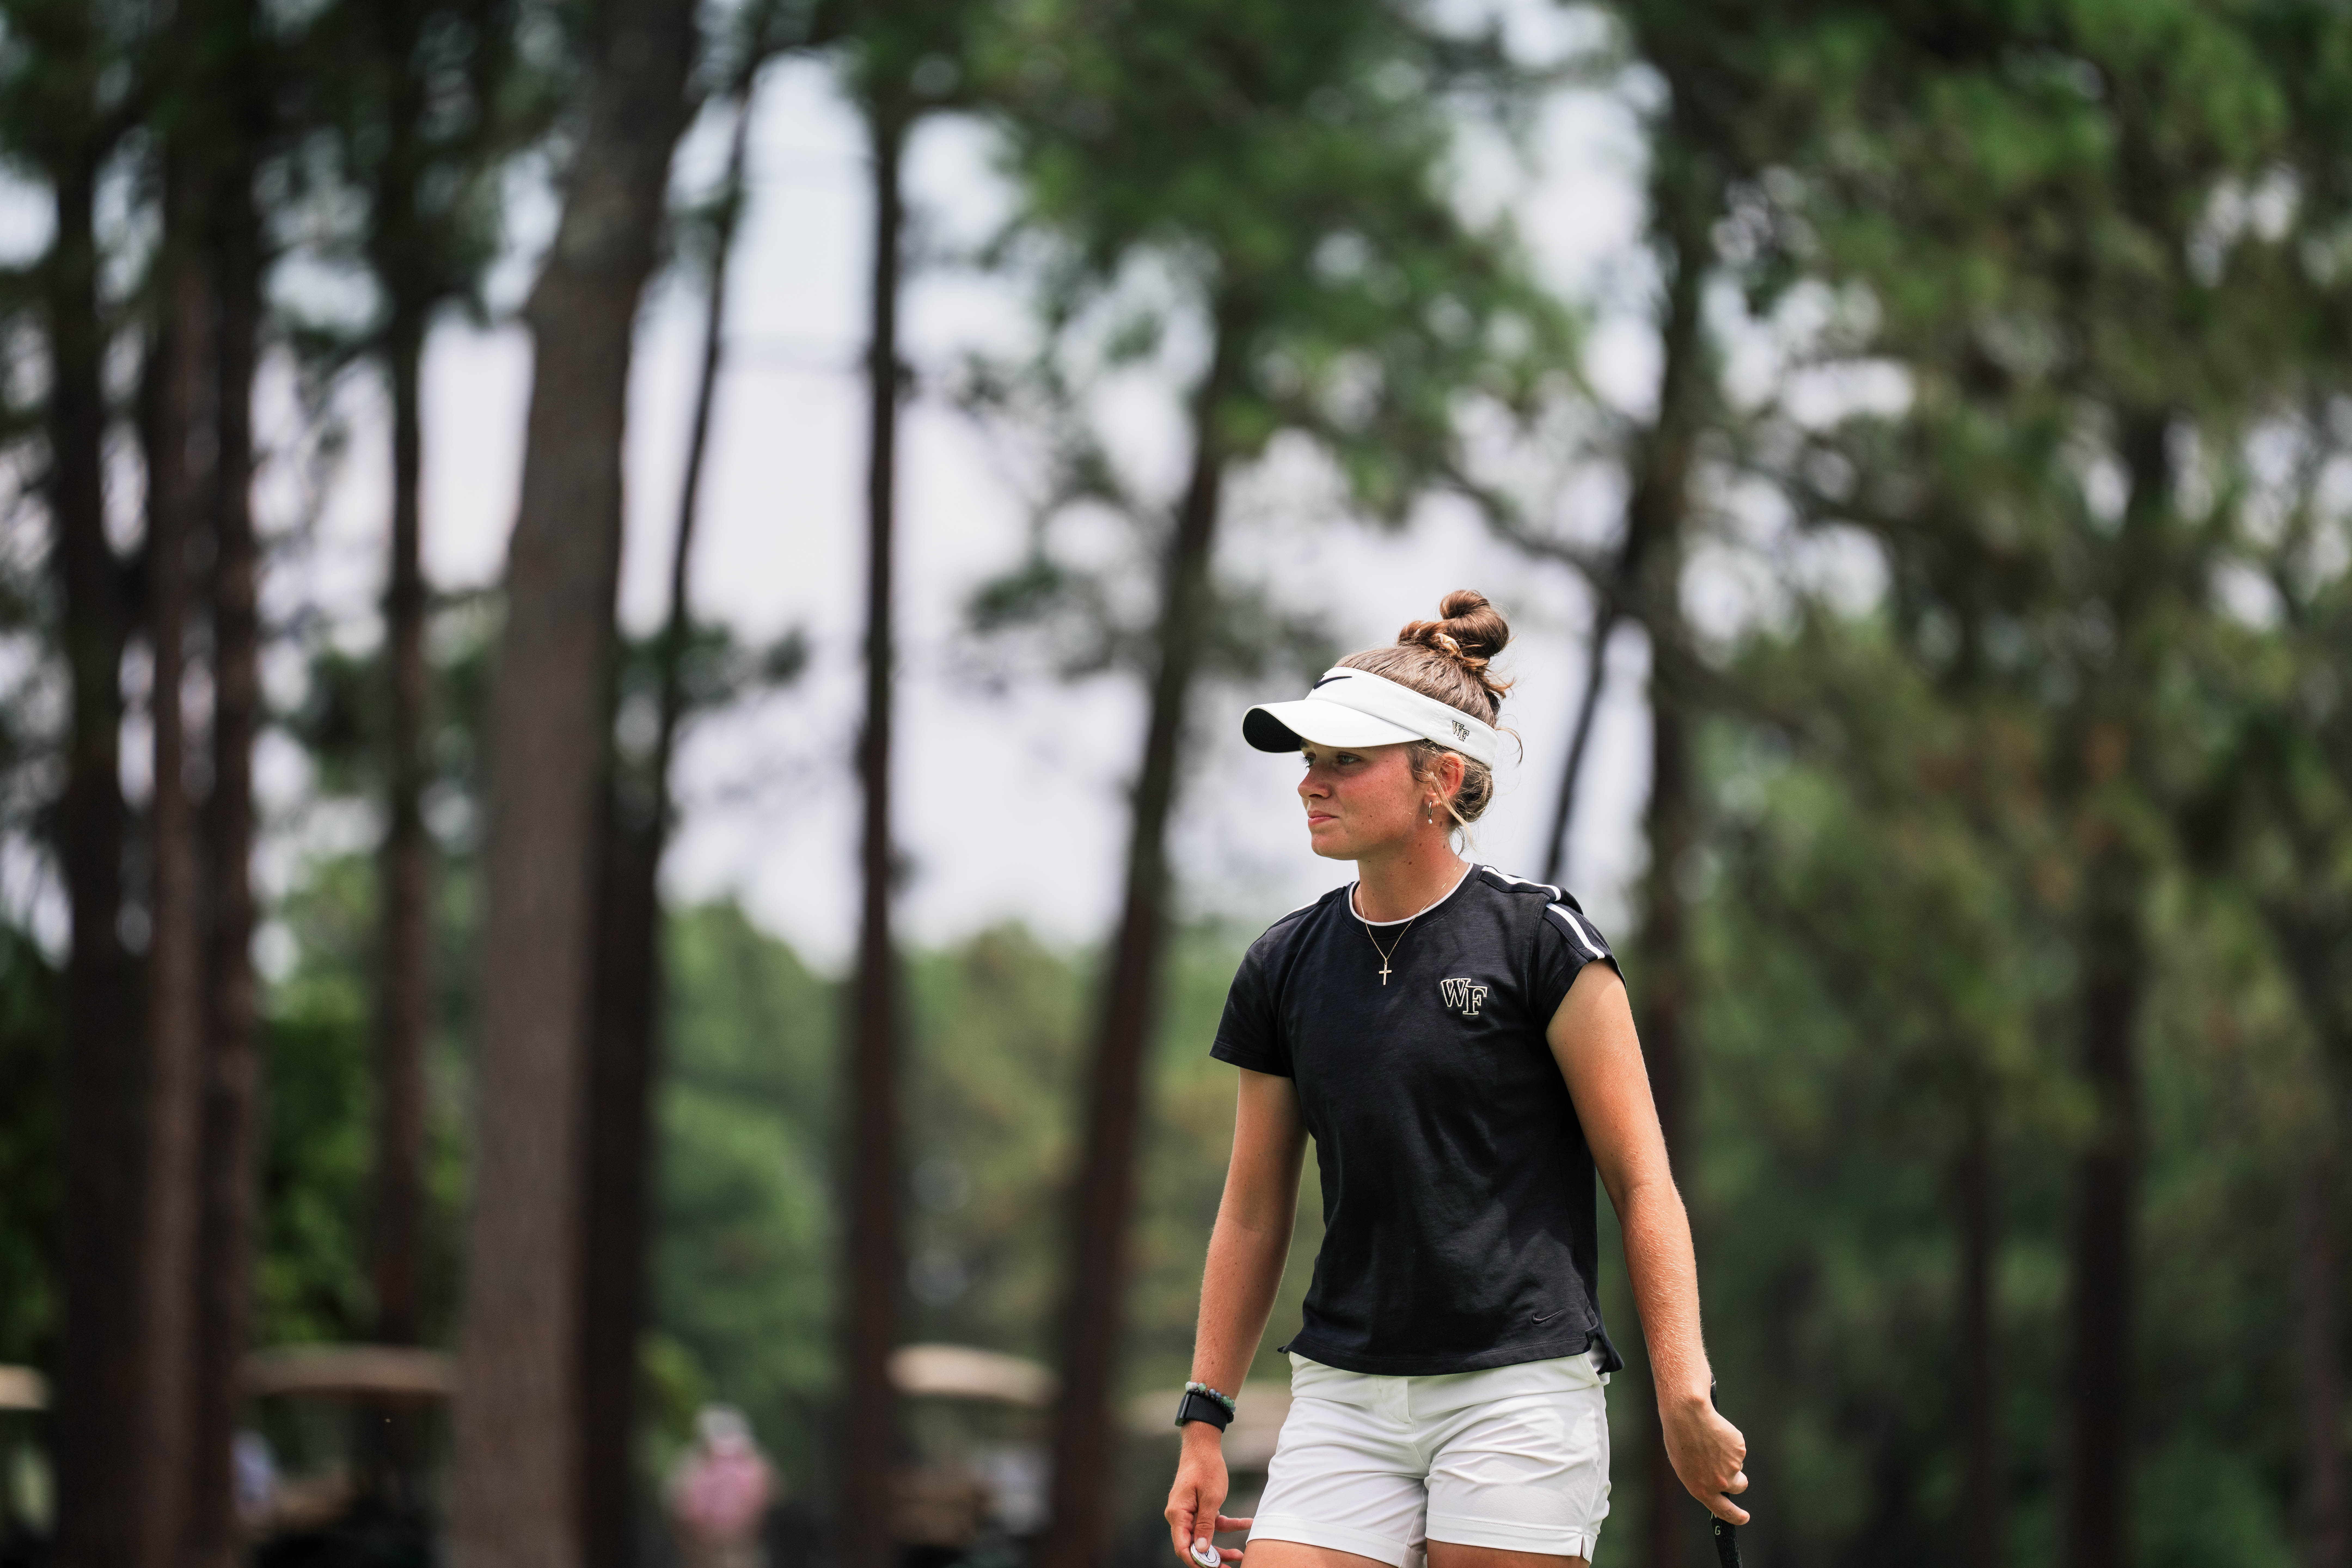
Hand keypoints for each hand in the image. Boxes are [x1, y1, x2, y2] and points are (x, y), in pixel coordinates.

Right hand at [1166, 1425, 1251, 1563]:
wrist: (1204, 1445)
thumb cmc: (1206, 1468)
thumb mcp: (1211, 1499)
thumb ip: (1206, 1526)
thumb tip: (1202, 1551)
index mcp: (1178, 1514)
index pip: (1183, 1547)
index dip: (1197, 1562)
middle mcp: (1180, 1516)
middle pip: (1194, 1545)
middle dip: (1213, 1559)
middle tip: (1231, 1567)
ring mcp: (1188, 1512)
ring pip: (1204, 1536)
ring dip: (1221, 1545)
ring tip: (1240, 1554)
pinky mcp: (1198, 1507)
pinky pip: (1211, 1522)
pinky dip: (1227, 1524)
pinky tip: (1246, 1522)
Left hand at [1661, 1393, 1748, 1525]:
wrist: (1687, 1416)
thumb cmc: (1680, 1440)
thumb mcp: (1685, 1467)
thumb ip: (1702, 1480)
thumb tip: (1716, 1484)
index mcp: (1702, 1490)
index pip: (1724, 1511)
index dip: (1736, 1516)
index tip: (1744, 1517)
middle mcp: (1719, 1483)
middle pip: (1739, 1485)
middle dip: (1738, 1478)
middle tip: (1726, 1463)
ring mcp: (1732, 1467)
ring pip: (1738, 1464)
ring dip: (1729, 1455)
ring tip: (1710, 1441)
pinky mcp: (1739, 1451)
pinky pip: (1738, 1449)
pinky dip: (1730, 1442)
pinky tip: (1716, 1433)